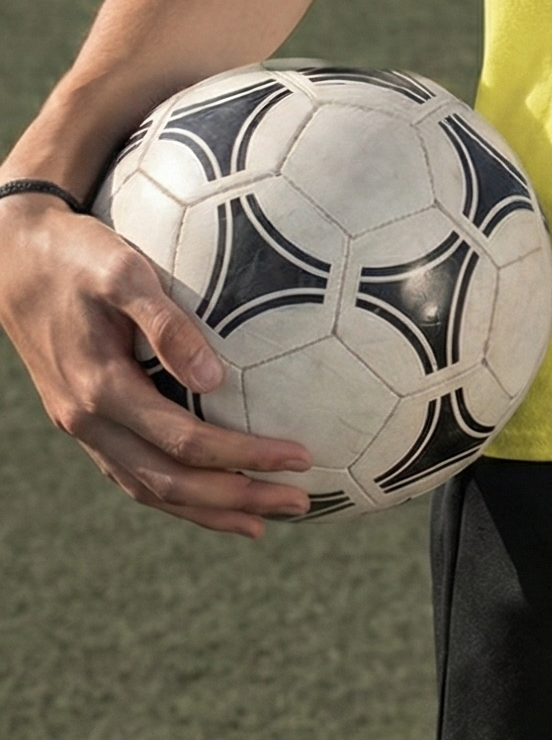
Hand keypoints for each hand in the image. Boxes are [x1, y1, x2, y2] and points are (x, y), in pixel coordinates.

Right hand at [0, 199, 311, 538]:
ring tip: (262, 520)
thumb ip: (166, 322)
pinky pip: (133, 474)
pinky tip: (206, 494)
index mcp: (101, 389)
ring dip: (208, 510)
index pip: (186, 442)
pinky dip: (174, 495)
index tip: (299, 456)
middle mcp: (89, 421)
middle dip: (238, 499)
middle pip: (172, 483)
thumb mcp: (123, 270)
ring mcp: (83, 428)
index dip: (245, 456)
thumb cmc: (77, 255)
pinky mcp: (84, 421)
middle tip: (299, 502)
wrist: (13, 259)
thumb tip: (216, 376)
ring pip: (149, 490)